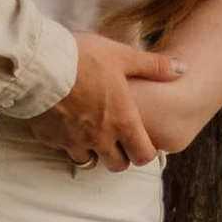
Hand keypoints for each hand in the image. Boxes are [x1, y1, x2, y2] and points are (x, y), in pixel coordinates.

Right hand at [55, 31, 182, 168]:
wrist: (39, 63)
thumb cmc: (83, 58)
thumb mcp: (123, 56)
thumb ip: (153, 66)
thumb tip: (182, 68)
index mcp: (122, 122)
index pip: (143, 156)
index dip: (145, 153)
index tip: (141, 142)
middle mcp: (100, 138)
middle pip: (117, 165)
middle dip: (120, 156)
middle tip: (117, 140)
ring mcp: (73, 141)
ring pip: (88, 160)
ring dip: (92, 151)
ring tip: (90, 132)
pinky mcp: (50, 138)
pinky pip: (61, 147)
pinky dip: (65, 139)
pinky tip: (63, 122)